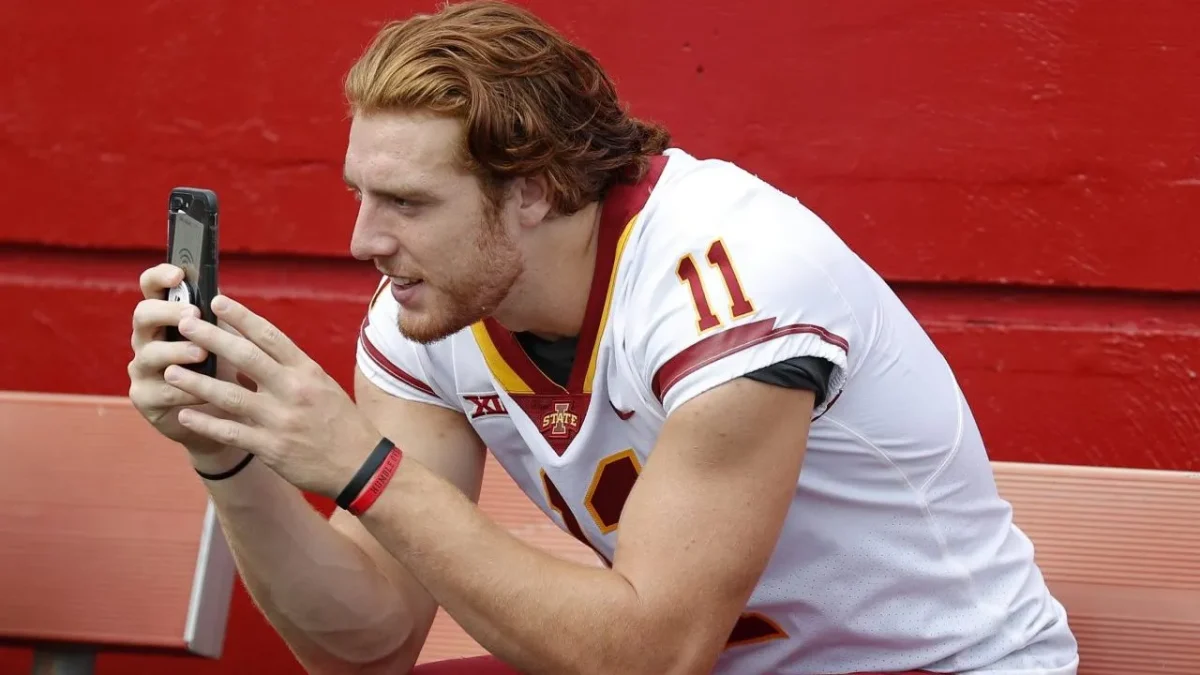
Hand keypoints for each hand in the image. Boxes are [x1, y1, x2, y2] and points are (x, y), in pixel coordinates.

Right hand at [128, 264, 252, 455]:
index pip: (151, 287)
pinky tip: (205, 393)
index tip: (178, 275)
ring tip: (201, 354)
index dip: (160, 277)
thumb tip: (220, 296)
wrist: (223, 415)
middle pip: (142, 315)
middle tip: (192, 316)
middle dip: (167, 313)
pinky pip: (162, 392)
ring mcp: (142, 369)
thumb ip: (219, 318)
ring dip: (177, 351)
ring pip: (150, 354)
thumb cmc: (224, 368)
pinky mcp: (145, 398)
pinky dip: (186, 390)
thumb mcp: (225, 339)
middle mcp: (147, 339)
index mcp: (165, 317)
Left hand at [162, 294, 380, 496]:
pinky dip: (205, 423)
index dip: (241, 316)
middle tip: (183, 323)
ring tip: (169, 370)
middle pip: (246, 357)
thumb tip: (254, 350)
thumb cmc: (340, 423)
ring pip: (230, 395)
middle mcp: (293, 390)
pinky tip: (183, 414)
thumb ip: (291, 369)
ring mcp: (281, 420)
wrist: (360, 465)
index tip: (217, 301)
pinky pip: (230, 433)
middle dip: (211, 338)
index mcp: (307, 372)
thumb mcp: (323, 387)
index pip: (270, 336)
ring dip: (196, 382)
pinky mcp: (272, 448)